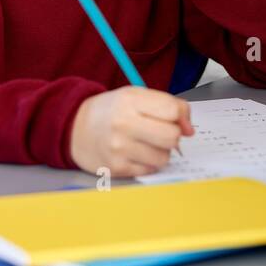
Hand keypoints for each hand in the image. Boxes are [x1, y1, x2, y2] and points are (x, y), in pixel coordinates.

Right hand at [69, 86, 195, 177]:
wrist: (75, 128)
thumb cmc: (112, 111)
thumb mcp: (136, 96)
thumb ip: (168, 105)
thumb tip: (190, 130)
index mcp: (130, 100)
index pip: (172, 110)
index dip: (180, 116)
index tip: (174, 119)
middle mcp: (123, 124)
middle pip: (172, 137)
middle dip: (172, 136)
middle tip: (160, 133)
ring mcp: (119, 148)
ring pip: (164, 157)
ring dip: (160, 152)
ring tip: (145, 143)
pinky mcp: (117, 168)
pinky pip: (151, 170)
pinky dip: (148, 163)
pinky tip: (135, 153)